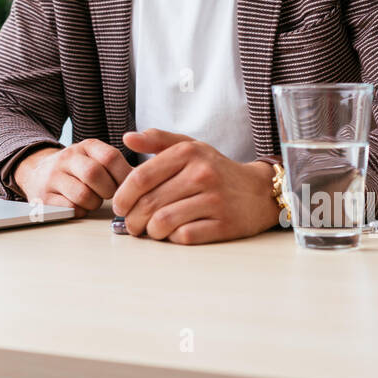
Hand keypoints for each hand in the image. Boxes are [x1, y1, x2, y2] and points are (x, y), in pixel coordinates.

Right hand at [14, 139, 133, 217]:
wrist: (38, 172)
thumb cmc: (78, 169)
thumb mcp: (96, 157)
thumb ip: (118, 165)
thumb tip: (147, 180)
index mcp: (86, 146)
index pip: (110, 157)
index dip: (123, 176)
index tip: (126, 186)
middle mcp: (68, 157)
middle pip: (95, 174)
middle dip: (107, 191)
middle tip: (108, 195)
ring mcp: (53, 176)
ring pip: (83, 194)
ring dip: (94, 203)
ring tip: (92, 199)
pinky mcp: (44, 197)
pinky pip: (70, 208)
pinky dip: (80, 211)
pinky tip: (79, 205)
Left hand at [114, 128, 280, 243]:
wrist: (259, 191)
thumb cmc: (216, 169)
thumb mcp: (190, 147)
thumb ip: (158, 140)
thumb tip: (127, 138)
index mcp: (188, 153)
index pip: (141, 177)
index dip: (123, 195)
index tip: (119, 206)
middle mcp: (201, 174)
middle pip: (149, 203)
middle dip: (132, 219)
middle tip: (131, 224)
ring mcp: (214, 200)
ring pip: (164, 222)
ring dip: (149, 231)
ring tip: (149, 230)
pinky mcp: (224, 225)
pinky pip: (185, 236)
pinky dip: (172, 238)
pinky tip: (172, 234)